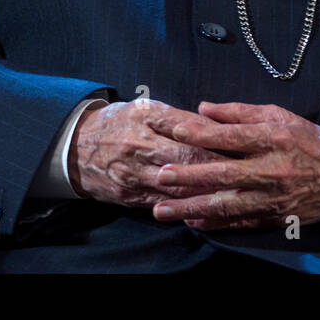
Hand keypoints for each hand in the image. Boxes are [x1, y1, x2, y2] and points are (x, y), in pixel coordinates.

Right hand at [68, 99, 228, 207]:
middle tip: (246, 174)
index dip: (218, 143)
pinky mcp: (129, 197)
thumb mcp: (144, 109)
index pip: (190, 135)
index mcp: (145, 122)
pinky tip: (202, 211)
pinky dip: (182, 208)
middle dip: (218, 170)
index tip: (243, 148)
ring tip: (232, 194)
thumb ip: (178, 117)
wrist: (74, 147)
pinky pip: (161, 204)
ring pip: (176, 188)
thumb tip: (213, 123)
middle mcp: (139, 149)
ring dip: (204, 192)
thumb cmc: (116, 122)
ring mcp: (133, 176)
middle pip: (186, 163)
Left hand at [150, 101, 319, 230]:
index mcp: (272, 138)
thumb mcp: (278, 116)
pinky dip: (215, 224)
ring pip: (226, 204)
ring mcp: (271, 197)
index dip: (203, 134)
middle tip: (161, 177)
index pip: (231, 136)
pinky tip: (193, 223)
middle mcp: (271, 169)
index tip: (176, 132)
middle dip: (190, 176)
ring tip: (163, 210)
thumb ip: (239, 112)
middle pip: (224, 174)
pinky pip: (240, 222)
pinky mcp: (274, 217)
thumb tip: (202, 108)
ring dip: (192, 207)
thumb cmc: (305, 140)